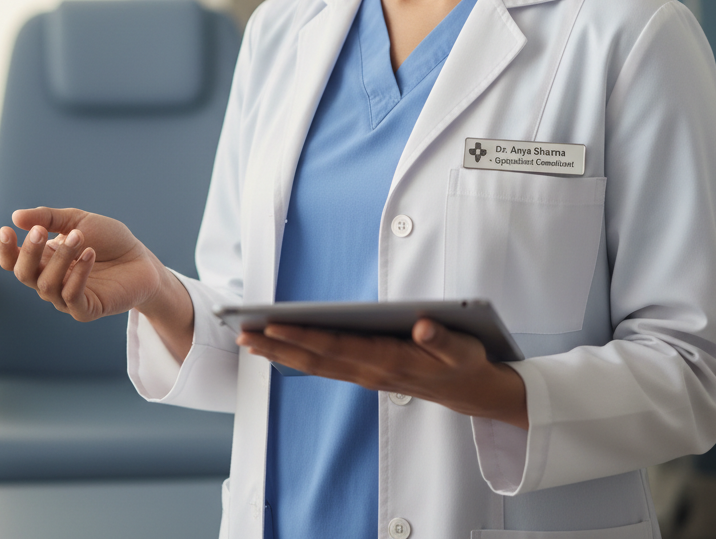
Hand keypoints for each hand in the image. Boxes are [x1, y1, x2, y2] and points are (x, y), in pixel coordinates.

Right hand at [0, 206, 192, 358]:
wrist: (142, 259)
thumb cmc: (110, 240)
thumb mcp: (79, 220)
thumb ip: (49, 218)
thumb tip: (15, 216)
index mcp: (44, 260)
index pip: (14, 262)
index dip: (6, 249)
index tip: (7, 229)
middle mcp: (50, 281)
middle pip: (24, 274)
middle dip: (29, 252)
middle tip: (41, 231)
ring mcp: (66, 298)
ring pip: (47, 285)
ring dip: (61, 258)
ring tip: (79, 237)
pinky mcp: (86, 309)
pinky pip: (72, 297)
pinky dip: (78, 275)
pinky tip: (90, 254)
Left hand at [237, 318, 527, 428]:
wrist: (474, 392)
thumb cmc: (465, 363)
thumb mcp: (463, 349)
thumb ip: (443, 337)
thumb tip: (423, 322)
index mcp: (390, 360)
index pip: (337, 346)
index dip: (303, 336)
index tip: (272, 326)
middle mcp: (372, 370)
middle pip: (316, 359)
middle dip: (277, 346)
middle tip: (242, 334)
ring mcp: (367, 375)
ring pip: (317, 366)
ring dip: (281, 354)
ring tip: (249, 339)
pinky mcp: (367, 373)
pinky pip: (327, 367)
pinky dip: (299, 358)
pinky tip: (280, 348)